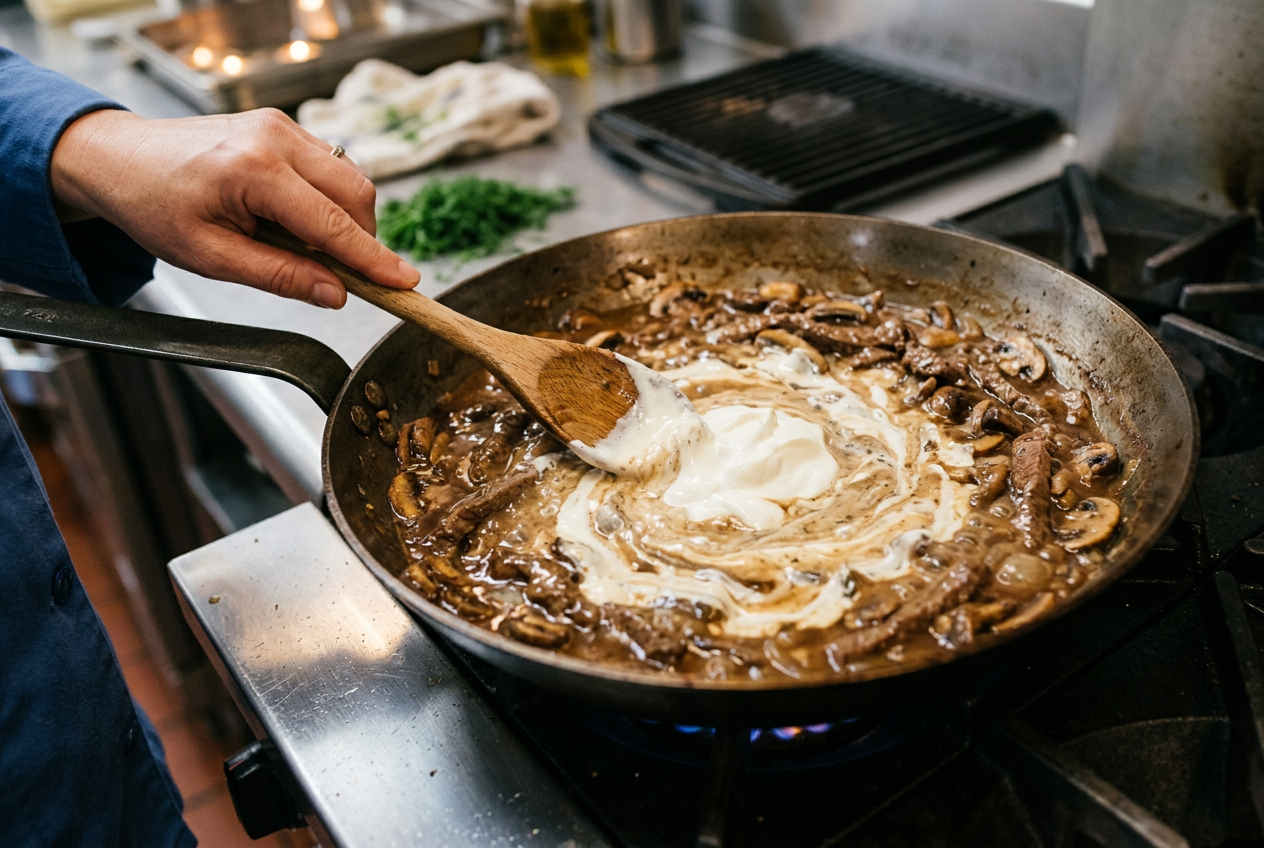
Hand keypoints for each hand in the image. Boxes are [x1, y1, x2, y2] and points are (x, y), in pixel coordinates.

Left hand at [49, 108, 418, 307]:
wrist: (118, 158)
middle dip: (362, 239)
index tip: (406, 284)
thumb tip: (335, 293)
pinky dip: (327, 200)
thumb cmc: (154, 206)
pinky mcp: (282, 126)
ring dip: (343, 219)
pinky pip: (330, 167)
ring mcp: (281, 126)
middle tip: (339, 275)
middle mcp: (274, 138)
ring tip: (297, 244)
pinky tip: (292, 219)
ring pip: (349, 178)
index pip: (333, 224)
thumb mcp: (211, 257)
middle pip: (356, 193)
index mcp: (253, 171)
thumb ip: (280, 276)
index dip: (373, 260)